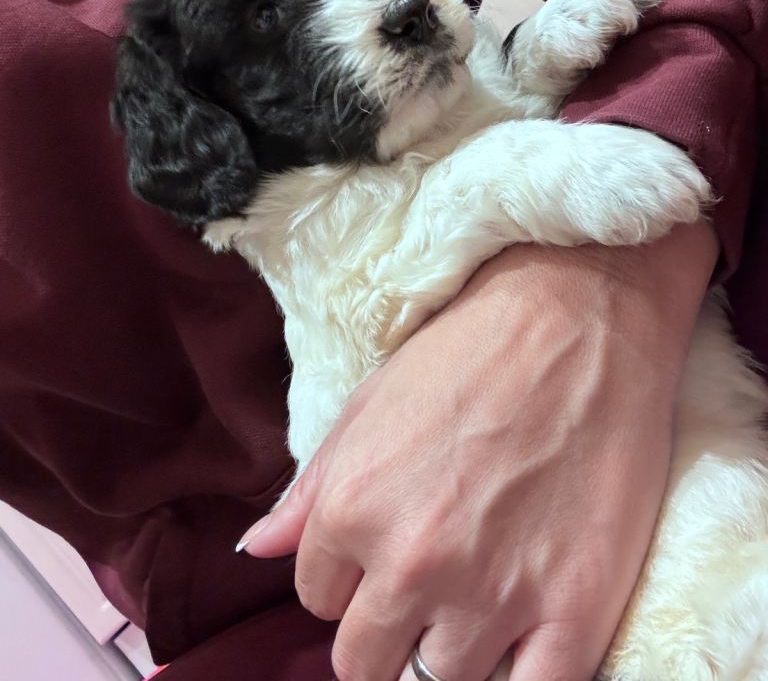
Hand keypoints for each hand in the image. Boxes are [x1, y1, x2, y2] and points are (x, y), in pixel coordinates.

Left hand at [239, 221, 717, 680]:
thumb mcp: (370, 401)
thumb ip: (309, 488)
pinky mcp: (575, 612)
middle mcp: (412, 563)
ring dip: (450, 650)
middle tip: (423, 593)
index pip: (317, 598)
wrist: (583, 317)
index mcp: (352, 510)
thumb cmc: (472, 348)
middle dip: (382, 632)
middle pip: (365, 663)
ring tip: (479, 597)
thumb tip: (257, 549)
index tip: (381, 554)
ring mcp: (495, 594)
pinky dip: (516, 679)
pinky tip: (518, 643)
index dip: (347, 578)